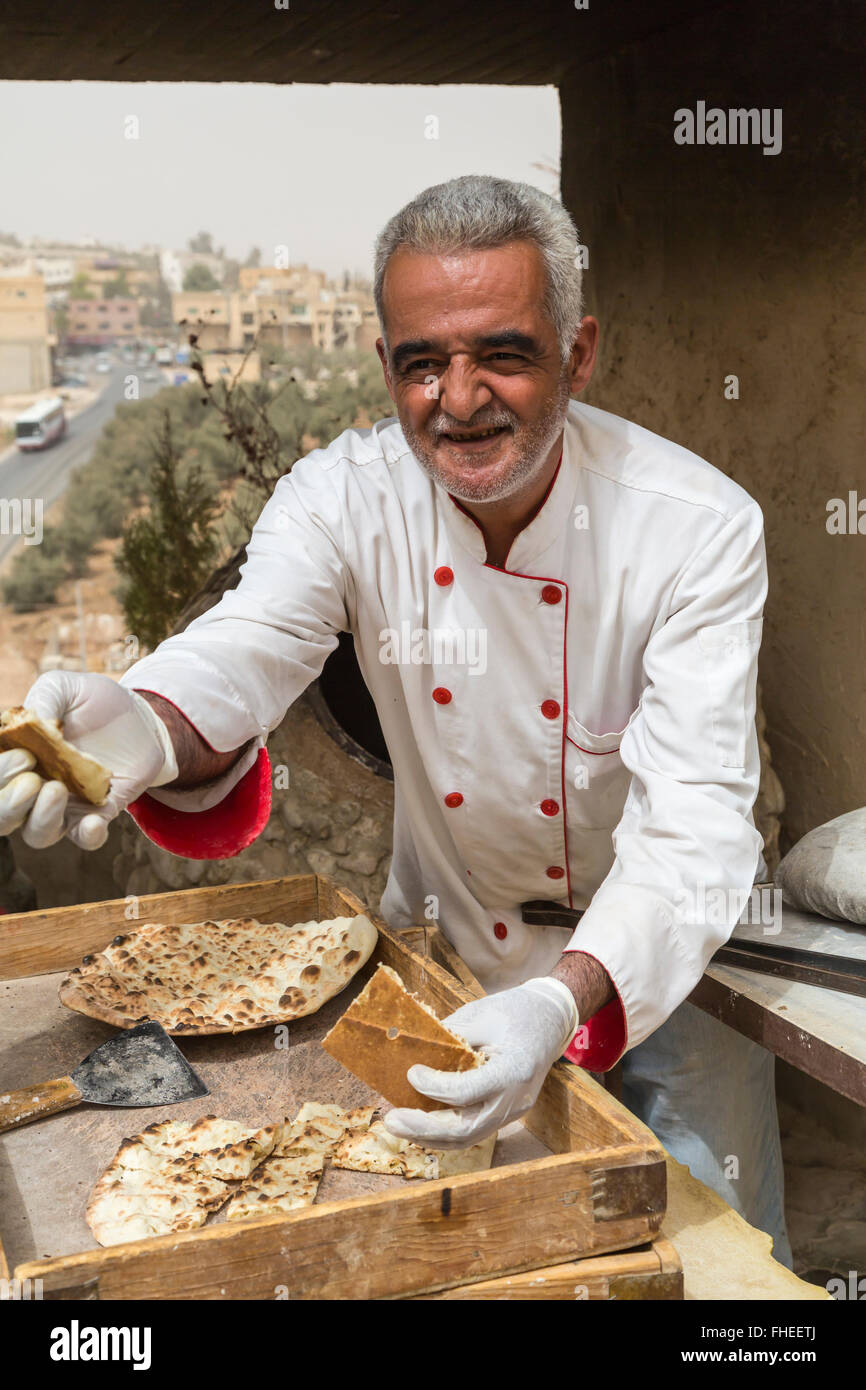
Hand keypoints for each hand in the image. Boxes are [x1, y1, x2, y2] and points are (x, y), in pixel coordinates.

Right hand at [0, 672, 176, 850]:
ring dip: (41, 819)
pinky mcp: (98, 813)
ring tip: (58, 791)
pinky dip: (87, 835)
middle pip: (4, 816)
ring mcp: (64, 805)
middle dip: (9, 803)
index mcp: (16, 758)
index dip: (0, 775)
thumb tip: (35, 722)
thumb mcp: (66, 687)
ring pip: (38, 833)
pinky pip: (86, 838)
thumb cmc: (94, 702)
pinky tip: (93, 821)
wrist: (141, 717)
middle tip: (33, 779)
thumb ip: (44, 698)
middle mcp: (33, 787)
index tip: (23, 755)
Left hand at [383, 977, 578, 1149]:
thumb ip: (449, 1037)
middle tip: (391, 1119)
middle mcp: (515, 1099)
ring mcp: (513, 1111)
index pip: (467, 1092)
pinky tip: (420, 1124)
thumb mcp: (481, 1014)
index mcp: (514, 1069)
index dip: (433, 1087)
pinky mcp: (505, 1113)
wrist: (550, 1018)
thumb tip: (410, 1051)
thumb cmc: (516, 1010)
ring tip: (398, 1125)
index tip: (410, 1072)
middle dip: (423, 1128)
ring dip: (429, 1136)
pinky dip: (444, 1132)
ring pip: (467, 1138)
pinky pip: (473, 1131)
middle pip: (465, 1129)